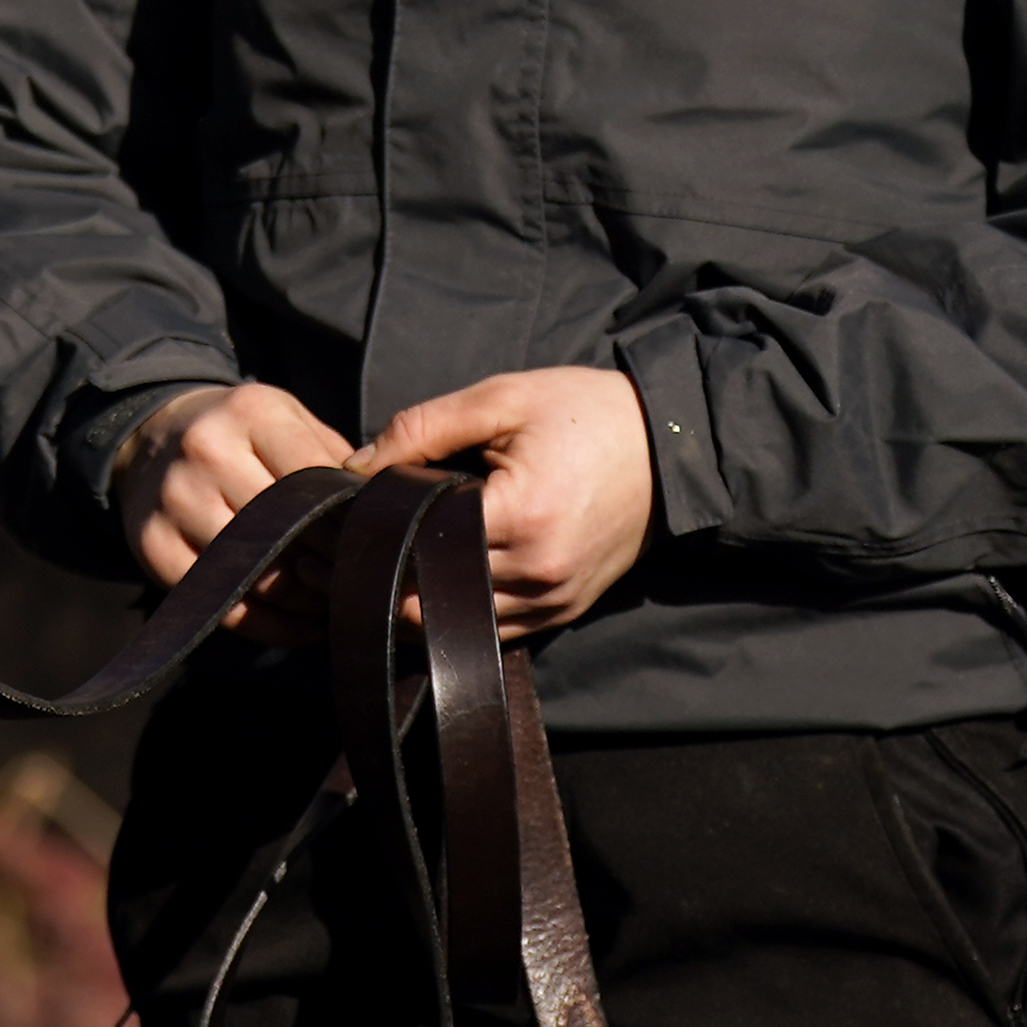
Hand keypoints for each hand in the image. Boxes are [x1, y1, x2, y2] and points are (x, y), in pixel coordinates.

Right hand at [110, 380, 364, 625]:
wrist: (152, 435)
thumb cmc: (239, 433)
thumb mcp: (286, 418)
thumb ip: (334, 456)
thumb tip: (384, 512)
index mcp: (251, 412)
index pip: (317, 479)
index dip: (352, 523)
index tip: (375, 549)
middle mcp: (207, 450)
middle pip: (288, 530)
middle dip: (329, 566)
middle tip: (358, 587)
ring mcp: (175, 499)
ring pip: (256, 573)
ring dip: (302, 602)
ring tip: (331, 607)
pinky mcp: (152, 544)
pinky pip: (221, 603)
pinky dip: (265, 625)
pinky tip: (295, 623)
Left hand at [365, 366, 655, 638]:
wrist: (670, 446)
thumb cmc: (584, 412)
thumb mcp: (501, 398)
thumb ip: (421, 429)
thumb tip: (357, 468)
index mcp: (520, 517)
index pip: (420, 546)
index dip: (382, 530)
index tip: (357, 515)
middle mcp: (539, 572)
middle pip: (436, 592)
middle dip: (395, 569)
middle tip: (368, 539)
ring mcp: (556, 599)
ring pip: (463, 622)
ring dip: (428, 597)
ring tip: (404, 556)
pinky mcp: (567, 609)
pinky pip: (500, 628)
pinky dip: (468, 608)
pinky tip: (447, 573)